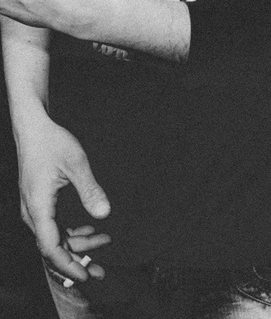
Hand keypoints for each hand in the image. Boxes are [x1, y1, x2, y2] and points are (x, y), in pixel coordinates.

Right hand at [17, 114, 109, 281]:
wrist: (34, 128)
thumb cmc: (52, 142)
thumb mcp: (76, 163)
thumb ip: (90, 189)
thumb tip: (104, 213)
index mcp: (38, 207)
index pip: (51, 247)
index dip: (69, 264)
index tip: (87, 274)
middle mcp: (33, 212)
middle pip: (54, 246)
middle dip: (78, 259)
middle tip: (103, 269)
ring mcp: (34, 208)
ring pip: (55, 237)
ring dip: (79, 243)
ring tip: (105, 241)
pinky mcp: (39, 202)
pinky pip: (54, 226)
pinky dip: (72, 231)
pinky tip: (90, 229)